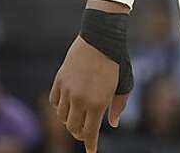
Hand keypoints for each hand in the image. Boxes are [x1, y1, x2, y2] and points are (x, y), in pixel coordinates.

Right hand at [49, 35, 129, 152]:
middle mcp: (80, 99)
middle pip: (73, 128)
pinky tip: (67, 104)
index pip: (90, 133)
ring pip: (62, 116)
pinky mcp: (59, 80)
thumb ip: (118, 106)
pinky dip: (60, 107)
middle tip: (85, 132)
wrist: (100, 37)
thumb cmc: (116, 61)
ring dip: (70, 120)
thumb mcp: (124, 84)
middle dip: (80, 133)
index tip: (91, 151)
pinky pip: (54, 102)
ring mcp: (67, 90)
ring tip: (78, 116)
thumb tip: (113, 124)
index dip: (90, 145)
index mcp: (98, 102)